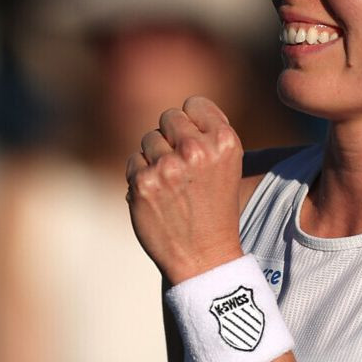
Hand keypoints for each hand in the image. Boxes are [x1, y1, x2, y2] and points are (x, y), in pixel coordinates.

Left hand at [125, 96, 244, 282]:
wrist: (204, 257)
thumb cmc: (215, 209)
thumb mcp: (228, 165)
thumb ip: (207, 134)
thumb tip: (177, 114)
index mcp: (225, 141)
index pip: (194, 104)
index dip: (193, 123)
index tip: (196, 146)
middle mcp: (197, 149)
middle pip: (168, 117)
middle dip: (171, 138)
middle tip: (183, 169)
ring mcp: (168, 166)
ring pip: (148, 139)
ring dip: (155, 159)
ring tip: (172, 186)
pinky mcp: (143, 182)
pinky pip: (133, 161)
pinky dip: (141, 177)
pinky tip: (158, 197)